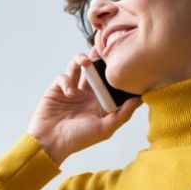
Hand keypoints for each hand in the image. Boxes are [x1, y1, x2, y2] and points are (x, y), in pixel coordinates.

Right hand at [27, 52, 141, 165]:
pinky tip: (69, 94)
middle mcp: (88, 94)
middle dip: (99, 56)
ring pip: (78, 65)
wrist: (50, 142)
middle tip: (104, 47)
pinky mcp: (57, 88)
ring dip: (82, 59)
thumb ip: (123, 114)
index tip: (123, 59)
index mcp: (101, 102)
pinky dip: (66, 81)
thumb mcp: (105, 129)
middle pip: (96, 68)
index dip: (116, 71)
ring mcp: (73, 89)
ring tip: (85, 61)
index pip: (111, 81)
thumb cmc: (78, 139)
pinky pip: (63, 76)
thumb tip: (140, 98)